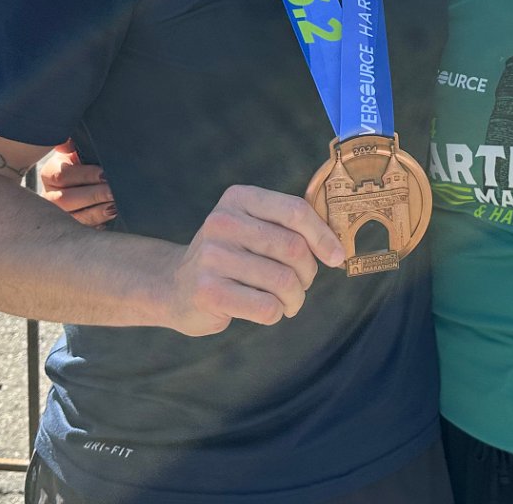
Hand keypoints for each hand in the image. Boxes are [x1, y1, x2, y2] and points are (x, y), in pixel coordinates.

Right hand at [35, 142, 116, 226]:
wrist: (87, 181)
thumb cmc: (85, 162)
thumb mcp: (78, 150)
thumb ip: (71, 144)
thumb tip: (66, 144)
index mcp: (50, 174)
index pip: (63, 175)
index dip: (85, 175)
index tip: (105, 174)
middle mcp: (49, 196)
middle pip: (64, 200)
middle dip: (92, 196)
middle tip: (113, 192)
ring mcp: (58, 216)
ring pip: (72, 219)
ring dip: (96, 213)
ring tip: (115, 207)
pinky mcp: (70, 230)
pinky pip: (81, 232)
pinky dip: (96, 226)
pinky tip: (109, 221)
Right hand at [165, 184, 346, 336]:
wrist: (175, 286)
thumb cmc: (231, 258)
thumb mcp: (253, 229)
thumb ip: (290, 228)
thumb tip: (338, 247)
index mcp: (239, 198)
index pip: (295, 211)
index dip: (323, 236)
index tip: (337, 257)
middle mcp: (222, 222)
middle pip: (293, 249)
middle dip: (308, 274)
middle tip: (301, 284)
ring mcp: (212, 257)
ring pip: (284, 282)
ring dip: (294, 298)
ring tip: (285, 301)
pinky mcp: (208, 291)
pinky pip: (267, 308)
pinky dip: (276, 314)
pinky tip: (265, 310)